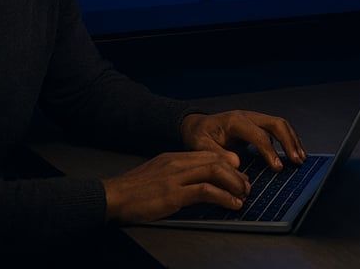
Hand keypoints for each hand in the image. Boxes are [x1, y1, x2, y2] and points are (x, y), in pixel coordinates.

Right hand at [102, 150, 250, 223]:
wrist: (112, 196)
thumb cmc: (134, 190)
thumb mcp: (158, 174)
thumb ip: (178, 173)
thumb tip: (199, 182)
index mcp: (175, 157)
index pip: (209, 154)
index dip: (229, 164)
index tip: (239, 174)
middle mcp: (178, 162)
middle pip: (217, 161)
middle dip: (236, 174)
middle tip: (246, 186)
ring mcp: (176, 177)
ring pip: (215, 172)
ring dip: (235, 184)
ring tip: (243, 195)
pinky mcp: (174, 194)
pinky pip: (206, 191)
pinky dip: (224, 198)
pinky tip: (232, 204)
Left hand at [180, 110, 305, 171]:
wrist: (197, 125)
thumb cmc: (199, 135)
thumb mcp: (200, 145)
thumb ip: (216, 154)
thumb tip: (236, 163)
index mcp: (236, 121)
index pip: (259, 135)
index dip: (270, 152)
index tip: (278, 168)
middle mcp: (249, 116)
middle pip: (276, 124)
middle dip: (289, 142)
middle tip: (297, 161)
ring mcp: (255, 118)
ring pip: (281, 124)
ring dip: (293, 140)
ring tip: (301, 158)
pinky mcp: (258, 124)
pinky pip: (278, 128)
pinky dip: (289, 139)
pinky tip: (295, 152)